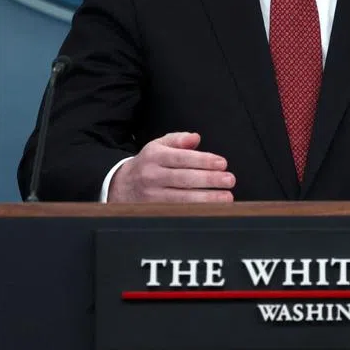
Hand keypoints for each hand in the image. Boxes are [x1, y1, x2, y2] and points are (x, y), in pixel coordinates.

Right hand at [109, 132, 234, 202]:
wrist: (120, 186)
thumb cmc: (147, 164)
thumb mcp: (158, 146)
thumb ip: (178, 140)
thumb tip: (195, 137)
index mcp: (154, 156)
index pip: (182, 158)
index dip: (203, 160)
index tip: (222, 163)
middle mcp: (152, 176)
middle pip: (184, 179)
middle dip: (210, 180)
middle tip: (229, 180)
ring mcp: (152, 196)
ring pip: (182, 199)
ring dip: (207, 199)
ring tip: (226, 197)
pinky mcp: (154, 211)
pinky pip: (178, 212)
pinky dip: (196, 211)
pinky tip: (211, 210)